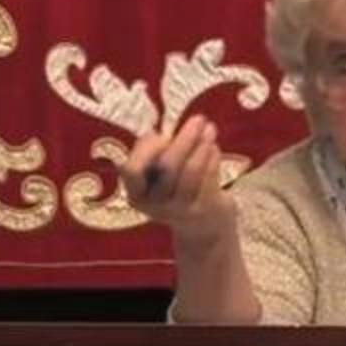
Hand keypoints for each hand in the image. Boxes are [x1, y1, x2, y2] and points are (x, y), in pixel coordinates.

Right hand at [120, 115, 234, 239]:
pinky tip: (214, 148)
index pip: (131, 170)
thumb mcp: (157, 171)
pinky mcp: (203, 210)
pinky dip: (212, 158)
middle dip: (185, 139)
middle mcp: (154, 206)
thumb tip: (164, 135)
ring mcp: (180, 211)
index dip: (147, 150)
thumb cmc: (177, 187)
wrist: (203, 226)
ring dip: (202, 145)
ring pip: (191, 171)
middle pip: (168, 166)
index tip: (162, 135)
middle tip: (199, 119)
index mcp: (136, 193)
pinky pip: (208, 178)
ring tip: (210, 130)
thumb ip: (153, 150)